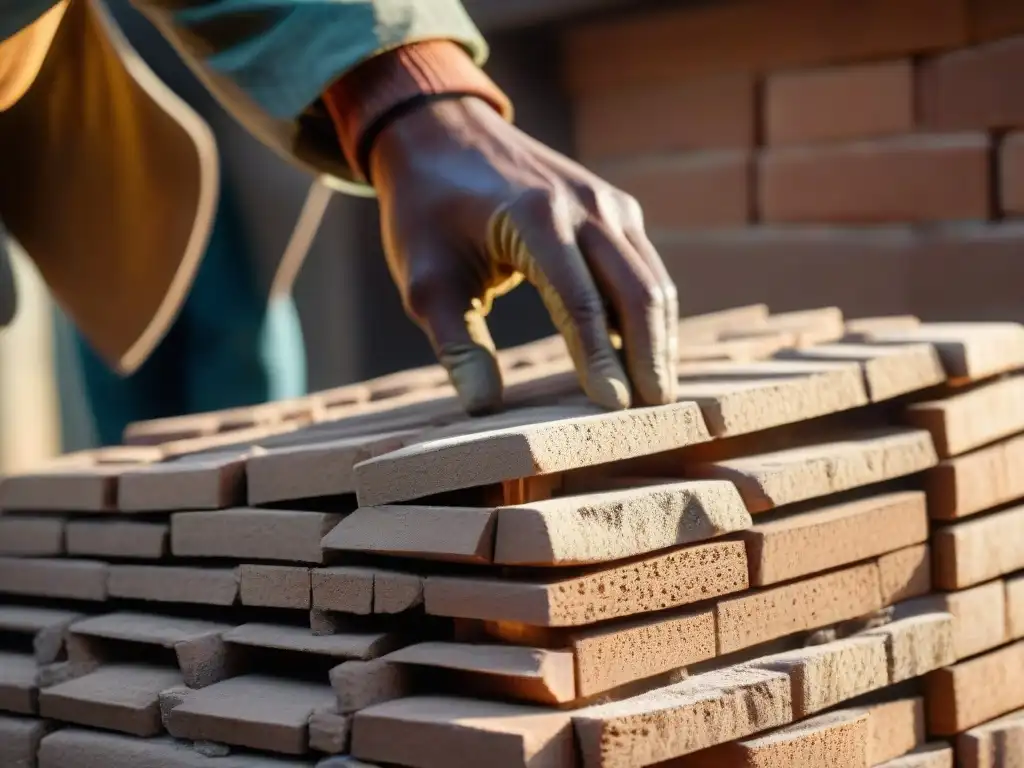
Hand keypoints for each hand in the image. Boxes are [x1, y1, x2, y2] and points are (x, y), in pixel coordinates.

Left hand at [370, 97, 677, 414]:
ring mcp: (607, 201)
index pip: (580, 303)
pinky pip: (643, 266)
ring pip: (651, 280)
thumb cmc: (426, 211)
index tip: (613, 409)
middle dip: (649, 357)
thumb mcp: (425, 281)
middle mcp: (585, 205)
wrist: (439, 132)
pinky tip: (644, 352)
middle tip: (653, 415)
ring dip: (659, 338)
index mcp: (535, 218)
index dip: (600, 360)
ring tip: (654, 393)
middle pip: (637, 292)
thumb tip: (483, 409)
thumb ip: (457, 345)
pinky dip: (649, 311)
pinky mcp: (614, 206)